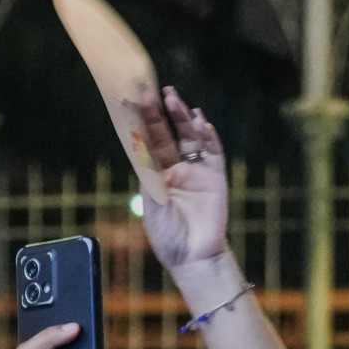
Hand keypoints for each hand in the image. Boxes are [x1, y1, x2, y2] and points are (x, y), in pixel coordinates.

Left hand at [133, 86, 228, 271]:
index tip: (133, 100)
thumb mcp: (152, 201)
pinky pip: (212, 151)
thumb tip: (139, 141)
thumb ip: (148, 171)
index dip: (142, 121)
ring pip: (189, 137)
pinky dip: (208, 136)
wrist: (194, 257)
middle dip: (160, 112)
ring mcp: (196, 171)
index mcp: (155, 174)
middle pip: (167, 133)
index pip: (147, 141)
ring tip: (173, 99)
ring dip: (182, 118)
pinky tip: (200, 121)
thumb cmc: (168, 235)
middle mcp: (175, 168)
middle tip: (152, 90)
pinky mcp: (215, 177)